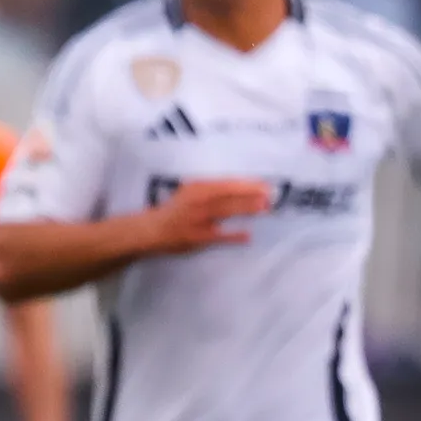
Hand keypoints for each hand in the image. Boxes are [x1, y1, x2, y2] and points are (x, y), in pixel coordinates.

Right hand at [139, 178, 270, 254]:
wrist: (150, 230)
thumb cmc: (174, 210)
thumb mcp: (189, 193)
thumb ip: (210, 190)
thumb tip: (241, 188)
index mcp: (197, 187)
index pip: (227, 183)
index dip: (247, 184)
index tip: (264, 184)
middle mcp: (198, 200)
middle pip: (230, 195)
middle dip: (252, 194)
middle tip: (270, 195)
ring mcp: (198, 218)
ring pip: (227, 211)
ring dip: (247, 209)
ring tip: (265, 209)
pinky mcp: (197, 236)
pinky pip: (219, 236)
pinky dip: (234, 236)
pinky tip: (247, 236)